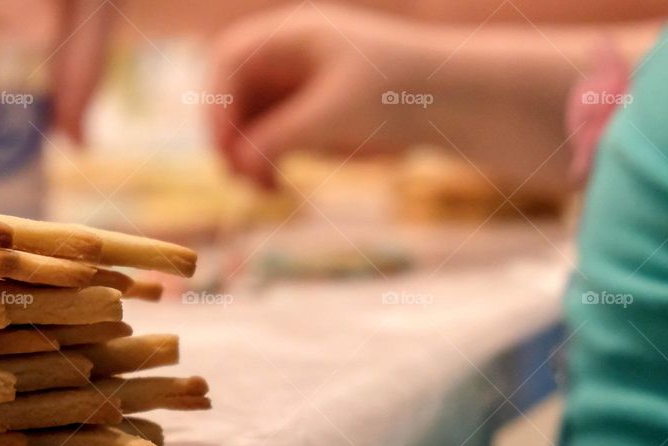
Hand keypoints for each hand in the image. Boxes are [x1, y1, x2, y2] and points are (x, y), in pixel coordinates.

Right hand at [208, 4, 432, 187]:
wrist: (449, 105)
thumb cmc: (398, 93)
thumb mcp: (334, 113)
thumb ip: (282, 135)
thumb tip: (238, 163)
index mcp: (294, 35)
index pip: (231, 59)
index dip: (218, 101)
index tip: (224, 145)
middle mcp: (288, 59)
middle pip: (233, 93)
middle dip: (229, 134)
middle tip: (237, 174)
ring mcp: (295, 90)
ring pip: (247, 122)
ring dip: (243, 156)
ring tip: (260, 188)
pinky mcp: (306, 120)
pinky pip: (267, 142)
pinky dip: (263, 165)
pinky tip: (272, 187)